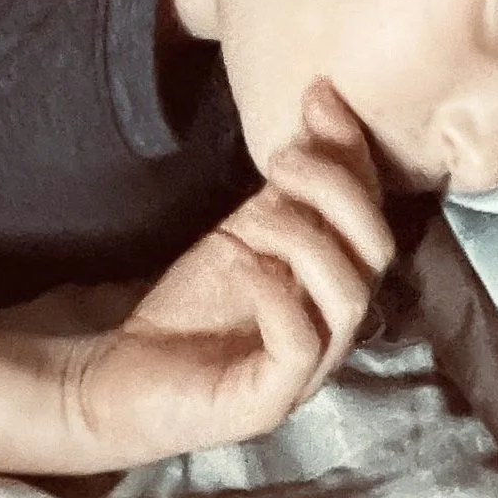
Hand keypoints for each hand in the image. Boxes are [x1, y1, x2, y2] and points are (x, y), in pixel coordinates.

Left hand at [63, 80, 392, 466]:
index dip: (354, 155)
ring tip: (253, 217)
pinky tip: (243, 265)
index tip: (318, 96)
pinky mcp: (269, 402)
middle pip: (376, 253)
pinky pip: (301, 347)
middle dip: (336, 192)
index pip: (374, 214)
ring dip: (305, 239)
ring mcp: (308, 371)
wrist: (120, 374)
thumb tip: (323, 105)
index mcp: (335, 283)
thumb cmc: (188, 310)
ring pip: (348, 297)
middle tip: (280, 160)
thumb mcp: (245, 231)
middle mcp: (333, 327)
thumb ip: (290, 186)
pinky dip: (278, 297)